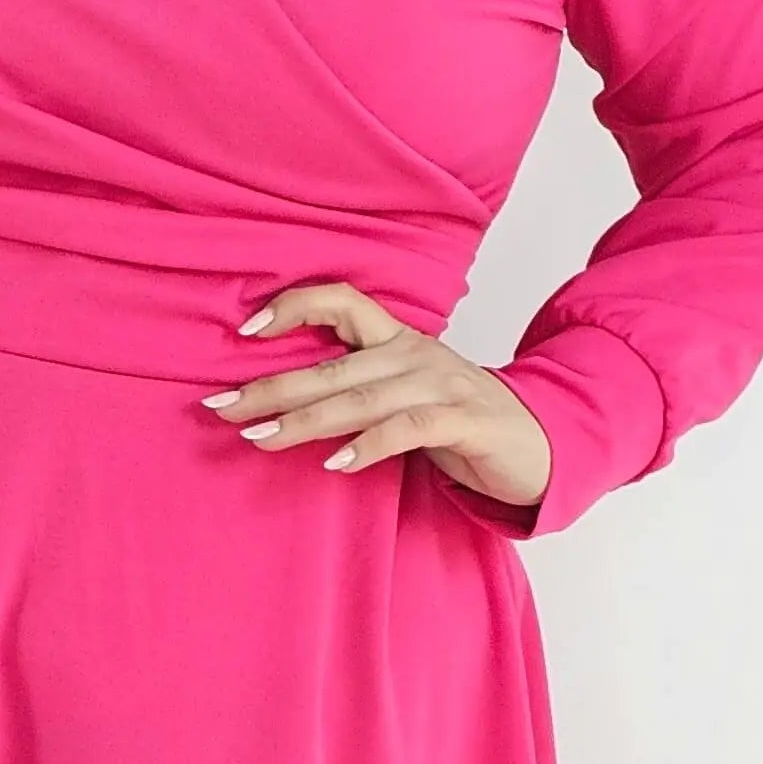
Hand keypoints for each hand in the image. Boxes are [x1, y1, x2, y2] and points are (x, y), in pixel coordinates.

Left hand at [200, 282, 553, 511]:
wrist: (541, 444)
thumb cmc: (461, 424)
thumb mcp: (404, 397)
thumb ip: (355, 392)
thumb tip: (278, 404)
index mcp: (397, 340)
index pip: (340, 301)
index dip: (293, 307)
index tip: (244, 332)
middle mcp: (415, 354)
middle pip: (332, 363)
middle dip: (271, 387)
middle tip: (221, 406)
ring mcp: (442, 384)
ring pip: (360, 396)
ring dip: (305, 420)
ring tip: (260, 438)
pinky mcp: (465, 420)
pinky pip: (407, 428)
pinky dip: (367, 445)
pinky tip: (334, 463)